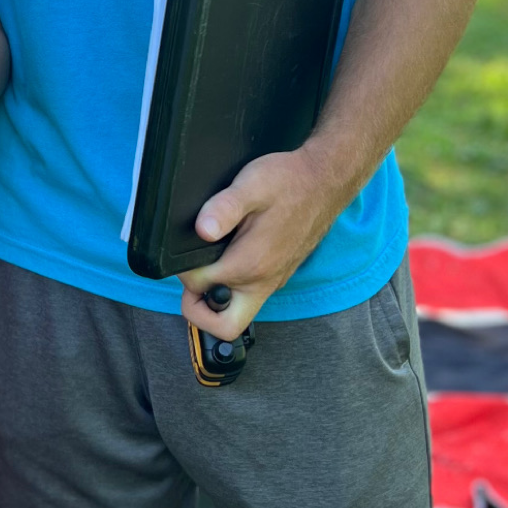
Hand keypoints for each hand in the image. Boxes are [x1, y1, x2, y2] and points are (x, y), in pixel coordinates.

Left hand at [178, 143, 346, 337]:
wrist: (325, 181)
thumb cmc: (289, 182)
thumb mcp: (252, 185)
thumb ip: (224, 208)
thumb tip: (202, 230)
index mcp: (251, 264)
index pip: (201, 288)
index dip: (184, 273)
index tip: (182, 253)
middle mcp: (264, 281)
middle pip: (226, 326)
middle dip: (199, 312)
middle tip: (190, 283)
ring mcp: (273, 281)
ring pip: (239, 313)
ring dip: (215, 302)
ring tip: (205, 269)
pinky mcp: (278, 275)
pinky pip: (251, 297)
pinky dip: (233, 290)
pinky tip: (226, 259)